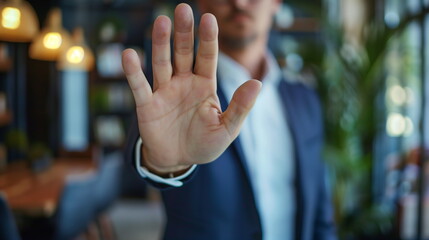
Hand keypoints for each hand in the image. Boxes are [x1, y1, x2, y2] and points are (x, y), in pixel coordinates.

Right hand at [122, 3, 260, 173]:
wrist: (178, 161)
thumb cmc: (204, 143)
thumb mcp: (227, 129)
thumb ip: (240, 107)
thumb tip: (257, 83)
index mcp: (205, 85)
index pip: (207, 57)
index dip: (208, 39)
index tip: (209, 18)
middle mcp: (184, 82)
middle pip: (184, 53)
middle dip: (184, 32)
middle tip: (182, 9)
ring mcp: (164, 91)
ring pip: (162, 63)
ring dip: (160, 43)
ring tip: (161, 21)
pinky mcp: (147, 105)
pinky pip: (139, 86)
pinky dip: (134, 72)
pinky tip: (129, 54)